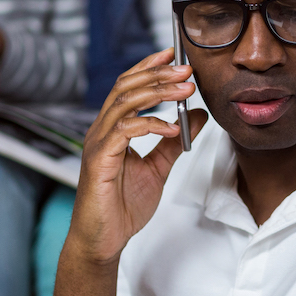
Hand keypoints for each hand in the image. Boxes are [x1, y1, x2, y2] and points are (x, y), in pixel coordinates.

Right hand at [67, 48, 206, 265]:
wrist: (104, 240)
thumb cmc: (122, 207)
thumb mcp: (157, 169)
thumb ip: (174, 142)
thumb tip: (197, 116)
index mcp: (112, 129)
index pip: (128, 86)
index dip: (149, 67)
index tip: (174, 55)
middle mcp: (102, 130)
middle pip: (126, 87)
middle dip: (158, 74)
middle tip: (187, 70)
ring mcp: (98, 143)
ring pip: (124, 103)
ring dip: (157, 93)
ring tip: (185, 91)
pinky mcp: (99, 160)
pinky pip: (123, 132)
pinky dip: (150, 125)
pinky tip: (172, 128)